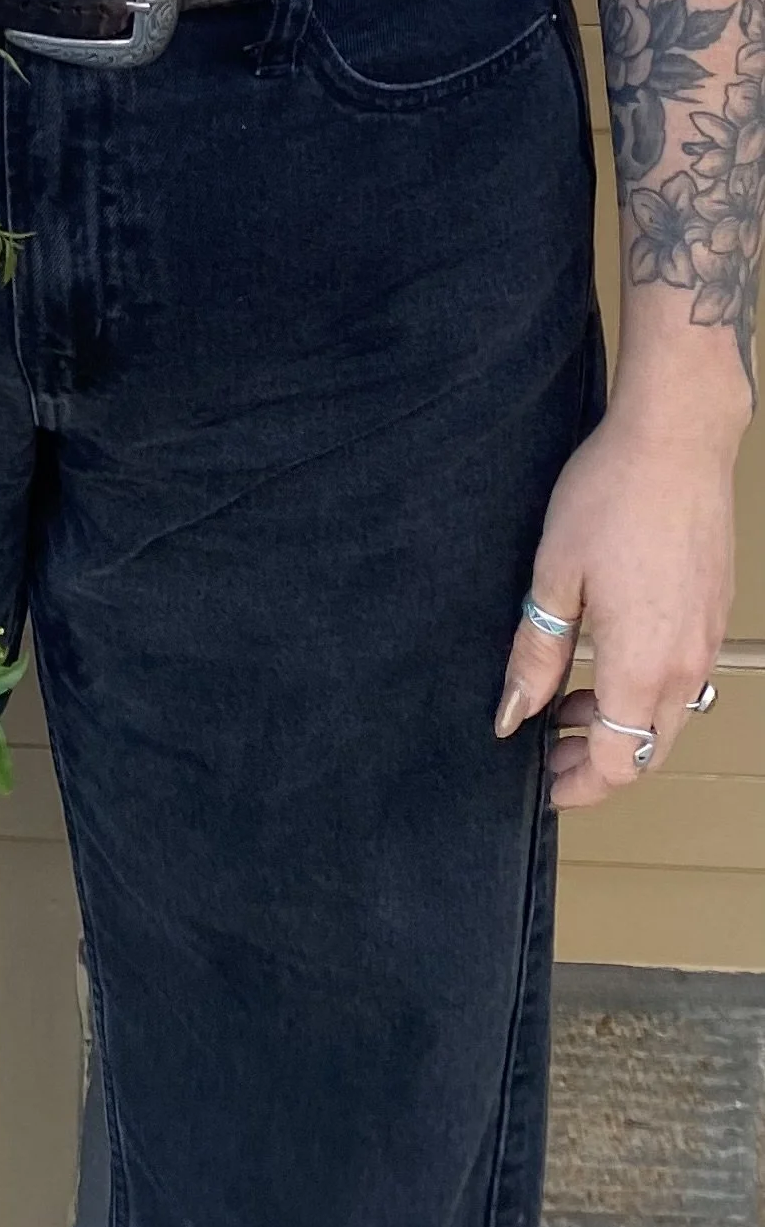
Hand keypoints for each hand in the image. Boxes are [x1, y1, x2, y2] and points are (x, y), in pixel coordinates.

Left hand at [495, 404, 734, 807]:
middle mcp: (684, 667)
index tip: (545, 784)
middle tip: (550, 749)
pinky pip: (683, 678)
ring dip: (623, 727)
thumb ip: (536, 655)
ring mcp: (705, 642)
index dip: (579, 786)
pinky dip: (646, 691)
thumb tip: (513, 714)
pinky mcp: (712, 614)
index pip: (618, 766)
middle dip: (600, 764)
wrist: (677, 440)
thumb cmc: (610, 498)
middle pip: (648, 753)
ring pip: (669, 718)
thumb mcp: (554, 577)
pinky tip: (609, 658)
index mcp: (642, 668)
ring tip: (571, 701)